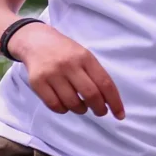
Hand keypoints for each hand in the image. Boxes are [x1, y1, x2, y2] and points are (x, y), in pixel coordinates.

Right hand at [11, 23, 125, 118]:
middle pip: (91, 95)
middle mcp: (69, 65)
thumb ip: (95, 75)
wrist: (34, 41)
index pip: (105, 83)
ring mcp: (52, 74)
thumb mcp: (84, 56)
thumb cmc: (65, 52)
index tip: (120, 115)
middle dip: (99, 109)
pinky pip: (54, 105)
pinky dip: (64, 110)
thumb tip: (108, 101)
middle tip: (100, 112)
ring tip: (82, 107)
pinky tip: (66, 106)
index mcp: (85, 57)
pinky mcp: (37, 82)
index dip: (115, 102)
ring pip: (72, 103)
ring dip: (81, 110)